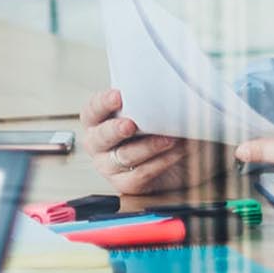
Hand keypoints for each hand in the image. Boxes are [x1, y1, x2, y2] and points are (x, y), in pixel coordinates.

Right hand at [79, 89, 229, 195]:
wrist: (182, 157)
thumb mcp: (155, 110)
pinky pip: (140, 174)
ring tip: (169, 138)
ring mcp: (109, 166)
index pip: (92, 110)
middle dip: (115, 129)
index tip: (118, 96)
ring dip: (148, 146)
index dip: (102, 103)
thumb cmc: (161, 129)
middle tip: (131, 124)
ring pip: (124, 156)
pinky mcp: (126, 184)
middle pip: (100, 137)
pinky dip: (160, 162)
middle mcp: (99, 145)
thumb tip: (160, 88)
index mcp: (99, 121)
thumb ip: (149, 100)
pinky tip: (174, 153)